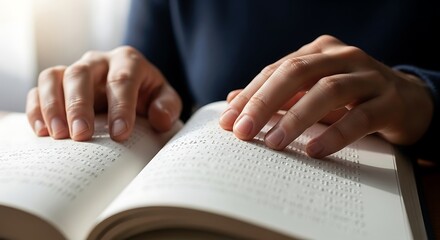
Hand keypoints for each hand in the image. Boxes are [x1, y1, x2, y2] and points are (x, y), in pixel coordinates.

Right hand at [26, 46, 181, 140]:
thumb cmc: (149, 97)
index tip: (119, 135)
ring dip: (52, 106)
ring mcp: (75, 70)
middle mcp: (98, 61)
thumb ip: (168, 106)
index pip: (122, 80)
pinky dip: (37, 109)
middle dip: (79, 106)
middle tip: (81, 135)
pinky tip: (42, 132)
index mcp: (128, 61)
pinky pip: (39, 89)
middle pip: (80, 74)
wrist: (133, 94)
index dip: (121, 107)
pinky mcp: (58, 83)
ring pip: (54, 77)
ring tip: (58, 136)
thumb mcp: (165, 100)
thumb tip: (160, 119)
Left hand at [219, 35, 432, 157]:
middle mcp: (342, 56)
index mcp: (319, 52)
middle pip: (296, 73)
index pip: (276, 70)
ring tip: (273, 143)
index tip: (227, 121)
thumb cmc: (350, 98)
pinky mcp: (390, 101)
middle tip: (243, 131)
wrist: (408, 101)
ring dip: (296, 118)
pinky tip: (315, 151)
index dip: (250, 95)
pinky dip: (335, 134)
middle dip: (264, 102)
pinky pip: (360, 117)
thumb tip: (232, 102)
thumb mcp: (311, 94)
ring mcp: (369, 76)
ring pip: (328, 90)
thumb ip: (277, 96)